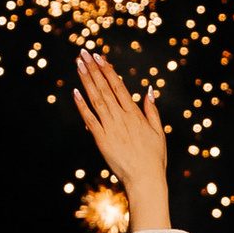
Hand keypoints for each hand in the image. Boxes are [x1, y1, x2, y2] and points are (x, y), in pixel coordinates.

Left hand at [74, 54, 169, 232]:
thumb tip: (150, 90)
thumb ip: (152, 110)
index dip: (108, 70)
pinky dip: (82, 105)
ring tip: (79, 65)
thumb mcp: (158, 132)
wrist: (145, 179)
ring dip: (87, 81)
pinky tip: (75, 92)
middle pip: (105, 88)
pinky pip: (90, 119)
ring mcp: (111, 128)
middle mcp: (122, 117)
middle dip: (94, 69)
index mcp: (135, 114)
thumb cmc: (154, 158)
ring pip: (96, 99)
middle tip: (84, 53)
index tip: (100, 57)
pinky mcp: (102, 140)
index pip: (119, 86)